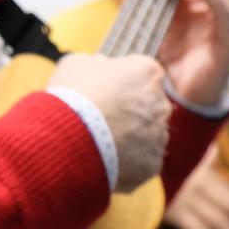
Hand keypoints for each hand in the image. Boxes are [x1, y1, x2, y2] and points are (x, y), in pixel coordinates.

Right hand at [48, 54, 170, 191]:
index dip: (121, 86)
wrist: (67, 139)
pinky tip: (104, 162)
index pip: (142, 76)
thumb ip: (97, 63)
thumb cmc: (71, 97)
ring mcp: (159, 137)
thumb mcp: (76, 65)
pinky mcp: (152, 165)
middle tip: (100, 122)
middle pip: (148, 107)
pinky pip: (141, 164)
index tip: (103, 95)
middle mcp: (161, 103)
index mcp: (147, 73)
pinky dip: (126, 165)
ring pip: (147, 137)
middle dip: (129, 114)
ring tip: (98, 145)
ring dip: (129, 140)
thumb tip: (101, 67)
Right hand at [163, 148, 228, 228]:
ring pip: (216, 221)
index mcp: (201, 172)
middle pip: (227, 207)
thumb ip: (200, 155)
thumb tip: (213, 150)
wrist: (130, 165)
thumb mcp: (179, 152)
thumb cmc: (158, 161)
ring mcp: (186, 201)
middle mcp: (198, 186)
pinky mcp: (174, 214)